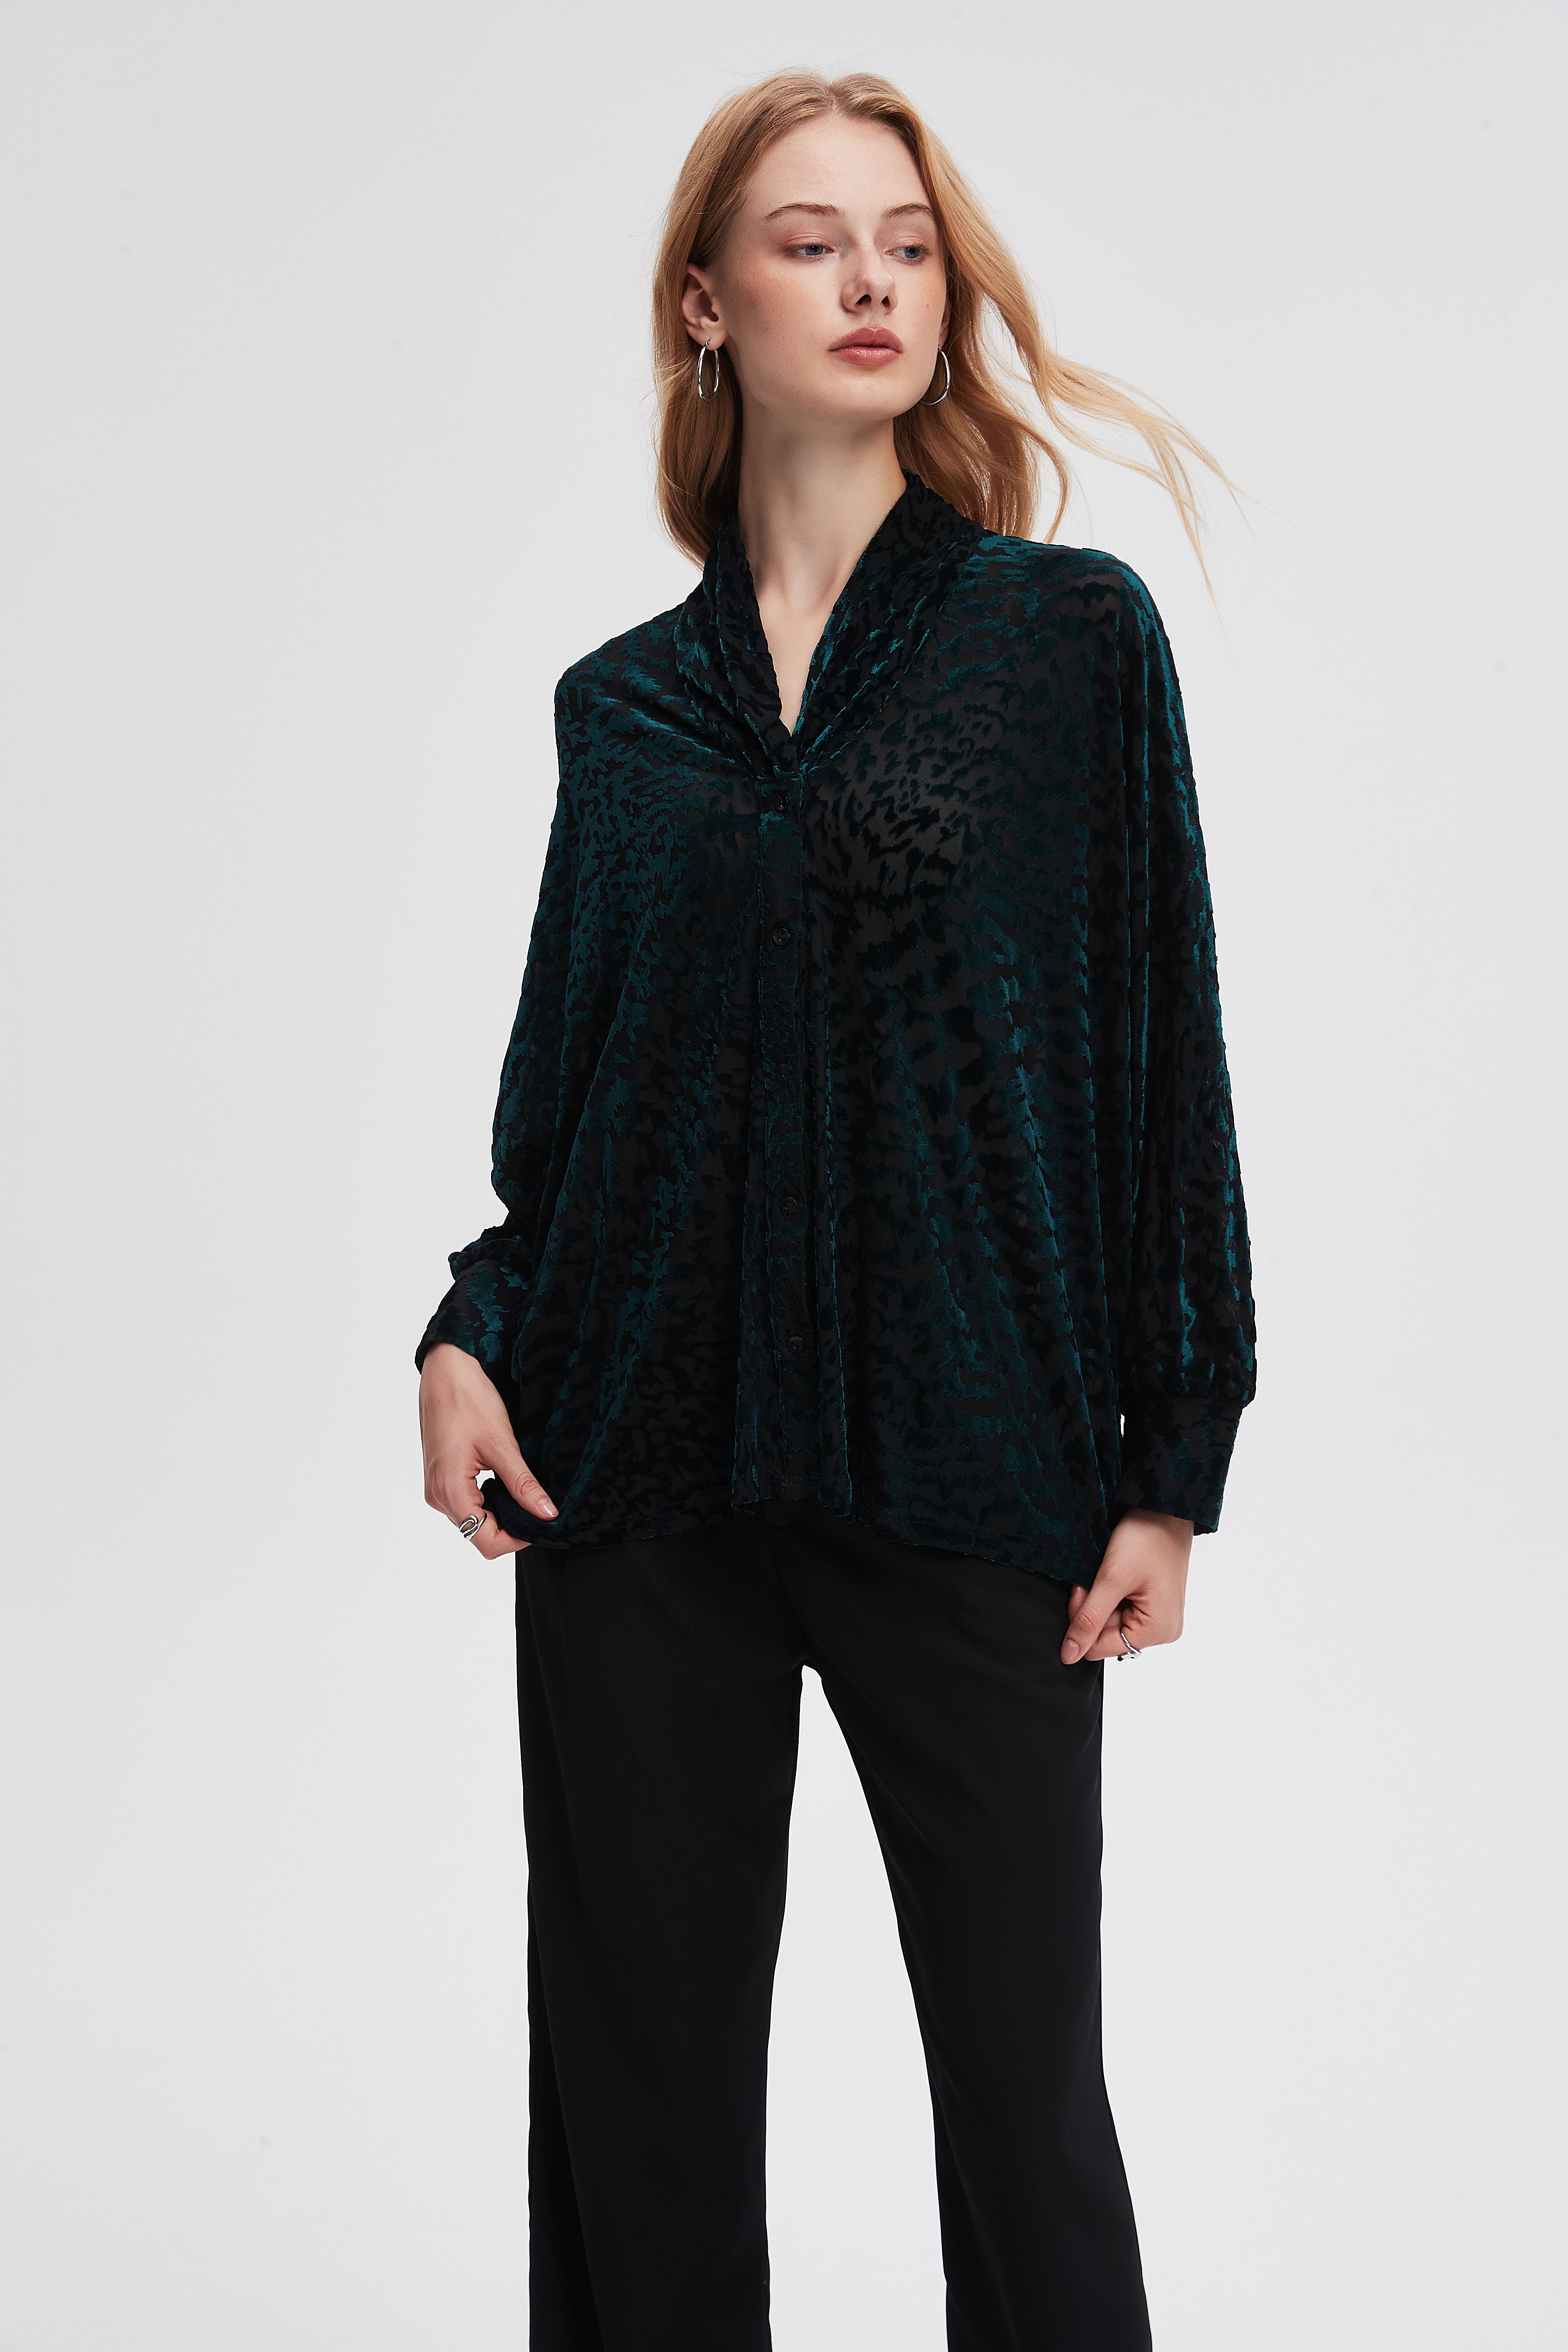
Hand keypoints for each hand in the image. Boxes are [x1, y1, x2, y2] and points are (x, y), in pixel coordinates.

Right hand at [418, 1342, 557, 1559]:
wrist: (445, 1371)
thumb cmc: (469, 1400)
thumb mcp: (502, 1444)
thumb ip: (523, 1484)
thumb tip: (547, 1514)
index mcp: (449, 1490)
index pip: (486, 1541)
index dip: (518, 1538)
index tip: (541, 1519)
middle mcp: (437, 1496)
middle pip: (478, 1533)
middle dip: (510, 1526)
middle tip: (535, 1502)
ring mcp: (436, 1488)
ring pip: (472, 1520)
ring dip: (498, 1512)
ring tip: (520, 1488)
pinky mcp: (440, 1478)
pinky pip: (466, 1503)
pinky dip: (487, 1501)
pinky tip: (502, 1480)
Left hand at [1061, 1509, 1192, 1662]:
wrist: (1164, 1508)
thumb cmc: (1146, 1538)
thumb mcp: (1111, 1579)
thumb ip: (1089, 1620)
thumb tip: (1069, 1656)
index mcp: (1157, 1631)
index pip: (1099, 1648)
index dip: (1082, 1621)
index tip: (1082, 1588)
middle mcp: (1163, 1631)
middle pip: (1105, 1636)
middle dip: (1092, 1607)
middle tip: (1091, 1578)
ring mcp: (1159, 1618)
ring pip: (1111, 1623)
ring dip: (1099, 1599)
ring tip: (1105, 1573)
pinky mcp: (1154, 1605)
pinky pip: (1122, 1611)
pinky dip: (1110, 1595)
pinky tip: (1114, 1576)